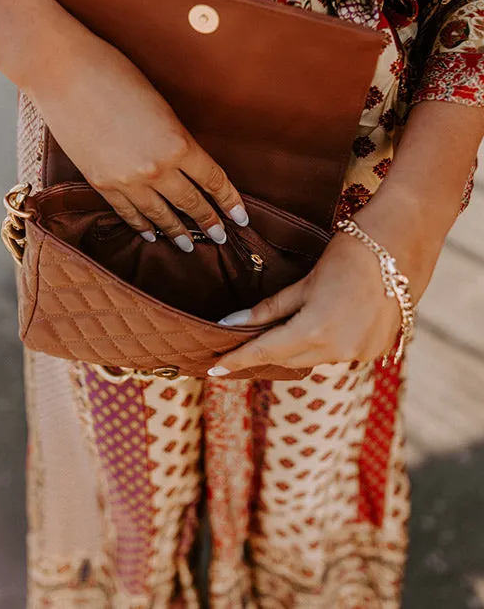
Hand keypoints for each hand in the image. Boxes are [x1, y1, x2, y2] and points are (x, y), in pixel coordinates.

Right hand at [27, 22, 247, 250]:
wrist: (63, 71)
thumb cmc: (115, 73)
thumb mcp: (160, 105)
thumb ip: (175, 137)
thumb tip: (185, 162)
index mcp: (178, 143)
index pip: (214, 180)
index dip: (230, 201)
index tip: (242, 216)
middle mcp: (156, 169)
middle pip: (191, 203)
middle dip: (209, 222)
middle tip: (221, 237)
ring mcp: (126, 180)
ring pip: (160, 215)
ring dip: (178, 232)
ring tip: (189, 246)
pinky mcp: (100, 183)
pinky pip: (127, 213)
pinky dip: (141, 225)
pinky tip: (150, 234)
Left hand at [208, 202, 438, 374]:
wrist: (401, 246)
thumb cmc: (348, 254)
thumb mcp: (304, 282)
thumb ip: (269, 308)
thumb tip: (231, 323)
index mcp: (316, 331)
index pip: (266, 352)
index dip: (238, 360)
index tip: (214, 369)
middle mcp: (340, 350)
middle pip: (289, 359)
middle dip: (264, 354)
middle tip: (238, 348)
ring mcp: (361, 353)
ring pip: (314, 358)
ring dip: (294, 348)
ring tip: (277, 335)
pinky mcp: (376, 350)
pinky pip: (338, 354)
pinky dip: (323, 344)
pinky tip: (320, 326)